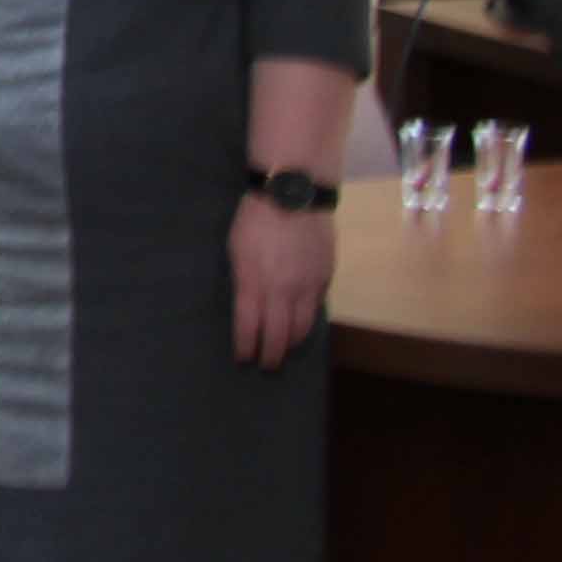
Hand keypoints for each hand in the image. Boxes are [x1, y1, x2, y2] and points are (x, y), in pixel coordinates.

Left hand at [231, 196, 332, 368]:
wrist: (293, 196)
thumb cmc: (255, 219)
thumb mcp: (237, 250)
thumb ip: (244, 281)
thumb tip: (249, 305)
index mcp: (253, 283)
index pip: (249, 327)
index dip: (246, 347)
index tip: (243, 358)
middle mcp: (281, 290)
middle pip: (278, 335)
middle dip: (271, 354)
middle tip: (266, 365)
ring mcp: (307, 286)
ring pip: (302, 327)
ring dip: (291, 342)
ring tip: (284, 349)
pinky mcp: (325, 278)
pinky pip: (316, 307)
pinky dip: (307, 320)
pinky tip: (301, 324)